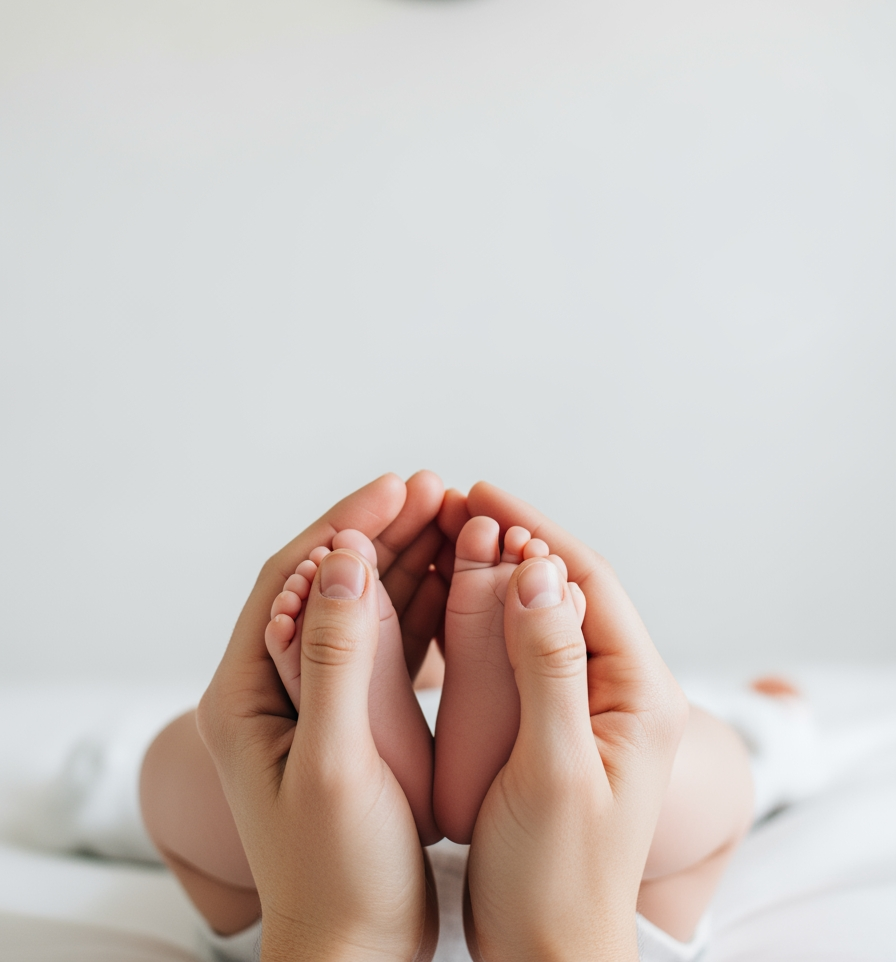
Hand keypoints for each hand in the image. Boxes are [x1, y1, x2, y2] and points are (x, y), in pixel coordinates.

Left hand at [197, 475, 439, 961]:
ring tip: (458, 519)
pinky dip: (424, 609)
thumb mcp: (334, 763)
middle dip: (381, 534)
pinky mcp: (359, 722)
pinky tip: (463, 581)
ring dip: (408, 562)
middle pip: (327, 585)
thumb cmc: (337, 875)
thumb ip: (335, 659)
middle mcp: (276, 691)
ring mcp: (320, 705)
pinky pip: (390, 647)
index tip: (395, 488)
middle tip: (436, 490)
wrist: (359, 953)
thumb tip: (339, 561)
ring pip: (363, 609)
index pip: (286, 581)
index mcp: (244, 696)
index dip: (341, 527)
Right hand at [463, 484, 687, 961]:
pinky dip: (480, 620)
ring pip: (537, 616)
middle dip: (508, 540)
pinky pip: (517, 654)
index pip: (590, 581)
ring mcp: (583, 708)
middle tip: (449, 503)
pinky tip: (442, 598)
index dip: (534, 529)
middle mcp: (619, 691)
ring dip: (491, 572)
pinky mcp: (551, 727)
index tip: (477, 493)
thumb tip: (538, 570)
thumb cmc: (558, 879)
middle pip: (564, 589)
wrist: (548, 957)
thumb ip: (550, 668)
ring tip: (439, 534)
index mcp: (640, 694)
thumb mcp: (555, 770)